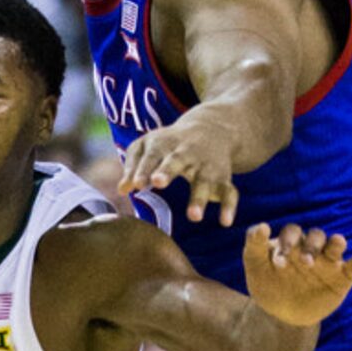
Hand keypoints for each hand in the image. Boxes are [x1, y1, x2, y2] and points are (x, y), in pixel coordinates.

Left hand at [119, 113, 239, 225]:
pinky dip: (229, 206)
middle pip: (177, 160)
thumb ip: (133, 168)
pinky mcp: (223, 177)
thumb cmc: (169, 144)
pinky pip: (229, 191)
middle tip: (158, 182)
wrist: (214, 128)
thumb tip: (121, 191)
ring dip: (199, 198)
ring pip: (204, 180)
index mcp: (164, 145)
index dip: (143, 169)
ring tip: (193, 217)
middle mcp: (187, 153)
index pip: (151, 156)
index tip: (137, 184)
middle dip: (168, 170)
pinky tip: (225, 222)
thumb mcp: (147, 147)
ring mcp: (206, 165)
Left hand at [241, 222, 351, 326]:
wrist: (282, 315)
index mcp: (291, 243)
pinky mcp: (342, 276)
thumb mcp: (255, 267)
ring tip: (337, 244)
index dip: (286, 243)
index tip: (278, 263)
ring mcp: (328, 262)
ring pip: (335, 246)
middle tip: (304, 263)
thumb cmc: (268, 286)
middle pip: (315, 237)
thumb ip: (253, 246)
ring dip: (335, 244)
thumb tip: (261, 226)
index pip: (292, 233)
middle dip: (310, 246)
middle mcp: (311, 248)